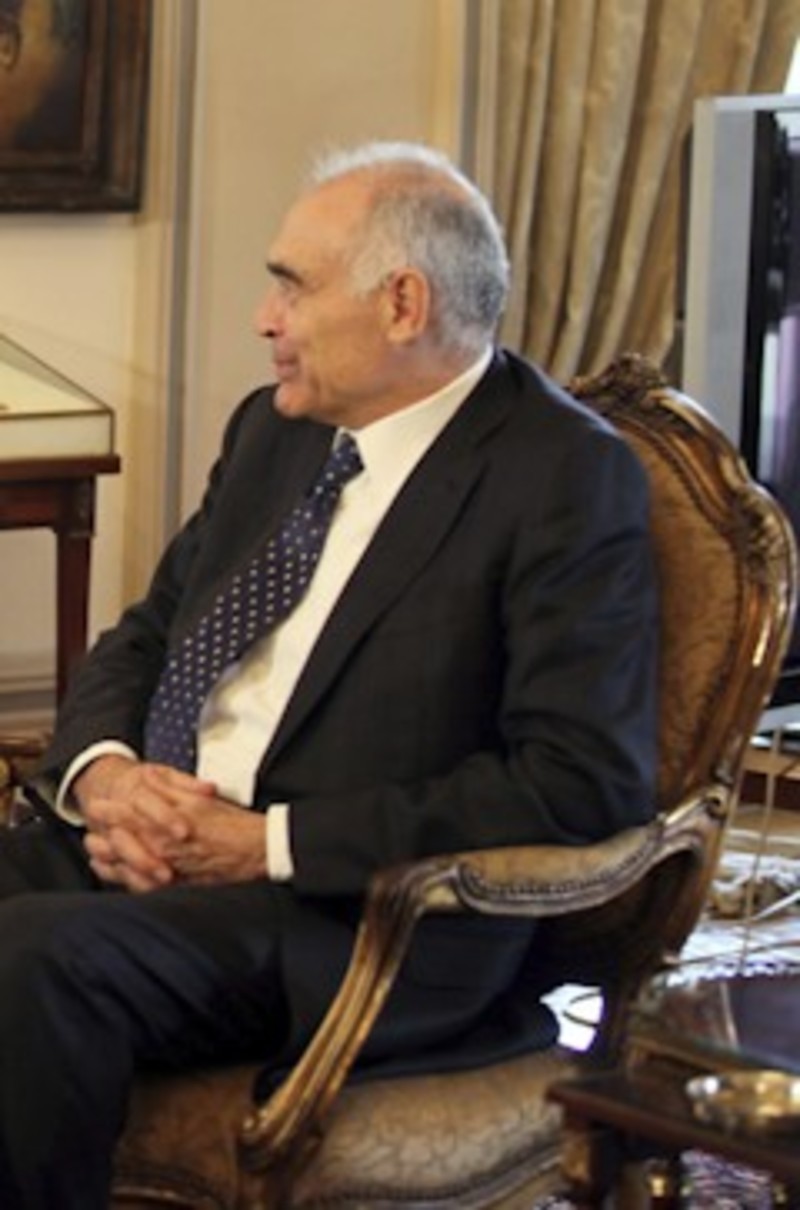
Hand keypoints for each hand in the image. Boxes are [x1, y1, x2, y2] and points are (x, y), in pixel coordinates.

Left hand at [76, 756, 267, 891]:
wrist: (255, 852)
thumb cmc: (231, 824)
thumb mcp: (200, 798)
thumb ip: (169, 788)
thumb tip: (146, 777)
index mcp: (166, 824)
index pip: (127, 815)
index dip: (109, 809)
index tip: (96, 805)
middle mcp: (162, 848)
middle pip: (120, 842)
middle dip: (101, 833)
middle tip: (90, 825)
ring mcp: (166, 869)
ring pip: (125, 864)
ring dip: (108, 856)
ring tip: (95, 848)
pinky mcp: (174, 885)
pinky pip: (140, 885)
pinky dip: (124, 877)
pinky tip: (117, 872)